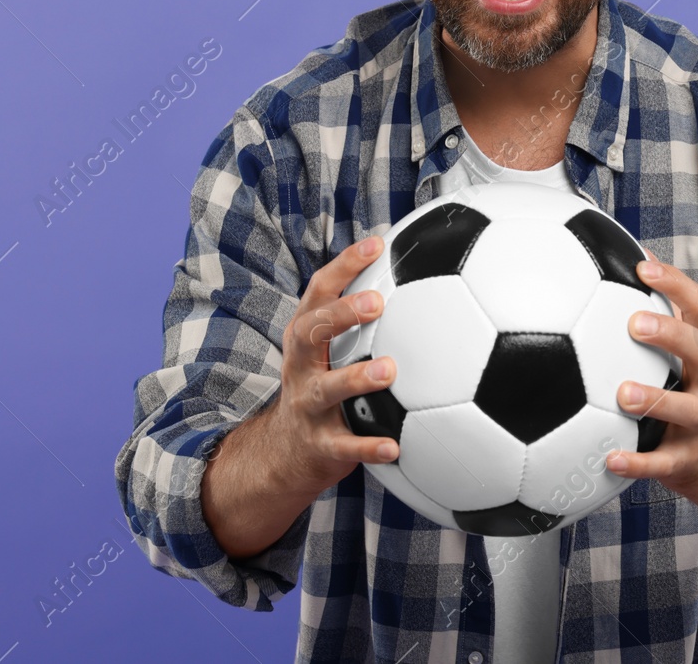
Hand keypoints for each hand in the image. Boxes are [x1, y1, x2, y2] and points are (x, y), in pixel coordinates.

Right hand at [202, 235, 397, 556]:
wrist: (285, 453)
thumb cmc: (323, 384)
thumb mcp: (330, 349)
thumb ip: (359, 316)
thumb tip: (413, 268)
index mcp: (306, 337)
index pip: (319, 292)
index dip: (345, 266)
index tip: (377, 244)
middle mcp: (300, 367)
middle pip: (310, 333)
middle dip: (340, 315)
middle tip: (376, 302)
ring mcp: (307, 406)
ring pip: (327, 389)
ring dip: (356, 378)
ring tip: (390, 370)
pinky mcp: (320, 445)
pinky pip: (344, 447)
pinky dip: (368, 447)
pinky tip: (396, 447)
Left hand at [604, 248, 697, 498]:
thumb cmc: (685, 390)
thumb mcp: (680, 352)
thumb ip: (656, 313)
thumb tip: (618, 256)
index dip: (675, 284)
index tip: (643, 266)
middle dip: (671, 335)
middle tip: (634, 324)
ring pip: (687, 410)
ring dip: (656, 400)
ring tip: (622, 394)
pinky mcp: (687, 460)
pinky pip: (663, 464)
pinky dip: (638, 463)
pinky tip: (609, 459)